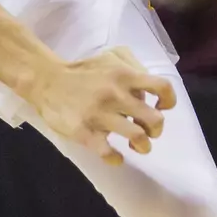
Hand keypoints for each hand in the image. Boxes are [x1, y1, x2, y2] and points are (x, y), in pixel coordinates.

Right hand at [24, 48, 175, 165]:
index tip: (160, 108)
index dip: (168, 101)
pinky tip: (115, 157)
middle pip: (154, 119)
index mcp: (125, 76)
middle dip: (156, 130)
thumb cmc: (83, 72)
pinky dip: (116, 159)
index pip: (162, 87)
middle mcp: (116, 95)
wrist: (48, 81)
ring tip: (136, 146)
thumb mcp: (110, 57)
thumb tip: (148, 90)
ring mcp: (100, 115)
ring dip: (142, 146)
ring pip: (137, 137)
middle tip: (147, 131)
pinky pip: (108, 153)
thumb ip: (133, 68)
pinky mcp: (85, 132)